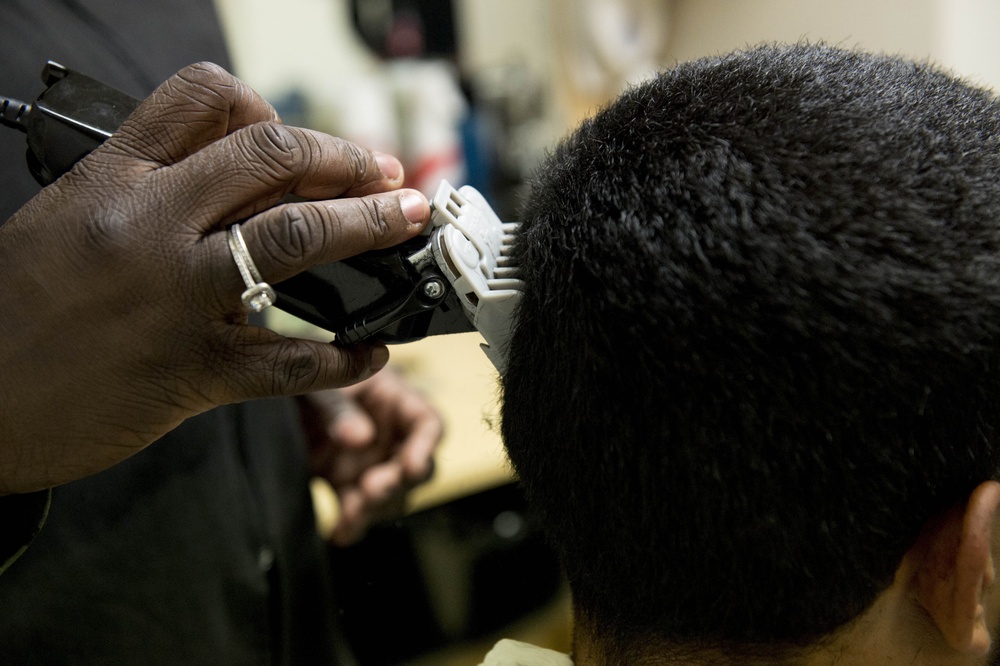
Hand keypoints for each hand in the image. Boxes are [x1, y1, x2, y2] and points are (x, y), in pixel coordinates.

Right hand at [0, 63, 430, 493]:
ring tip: (404, 222)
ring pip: (293, 240)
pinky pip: (290, 361)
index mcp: (110, 177)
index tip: (305, 142)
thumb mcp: (68, 220)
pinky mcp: (191, 370)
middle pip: (271, 159)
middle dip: (346, 160)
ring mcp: (173, 297)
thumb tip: (239, 187)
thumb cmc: (17, 312)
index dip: (269, 111)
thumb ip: (147, 193)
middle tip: (388, 176)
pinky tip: (372, 353)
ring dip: (366, 226)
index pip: (204, 100)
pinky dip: (344, 358)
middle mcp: (147, 224)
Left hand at [300, 370, 441, 545]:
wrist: (270, 387)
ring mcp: (369, 461)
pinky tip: (339, 534)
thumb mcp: (317, 382)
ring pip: (391, 495)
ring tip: (350, 515)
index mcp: (393, 399)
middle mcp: (389, 433)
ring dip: (375, 509)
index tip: (411, 466)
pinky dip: (351, 524)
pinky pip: (356, 510)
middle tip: (371, 490)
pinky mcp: (345, 482)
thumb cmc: (303, 372)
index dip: (426, 446)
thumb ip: (337, 406)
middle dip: (398, 484)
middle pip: (416, 468)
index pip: (427, 423)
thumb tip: (361, 439)